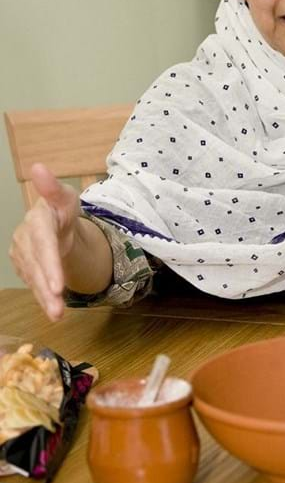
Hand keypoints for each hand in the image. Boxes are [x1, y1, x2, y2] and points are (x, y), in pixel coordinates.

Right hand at [9, 163, 79, 320]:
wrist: (57, 223)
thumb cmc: (62, 209)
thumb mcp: (66, 198)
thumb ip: (54, 189)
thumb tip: (39, 167)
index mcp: (37, 220)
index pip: (43, 244)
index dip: (48, 264)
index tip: (57, 285)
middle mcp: (24, 238)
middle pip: (37, 265)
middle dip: (47, 287)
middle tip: (58, 307)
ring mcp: (21, 254)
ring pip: (33, 278)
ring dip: (44, 298)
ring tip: (58, 315)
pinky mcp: (23, 266)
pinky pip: (33, 283)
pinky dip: (42, 298)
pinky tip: (52, 310)